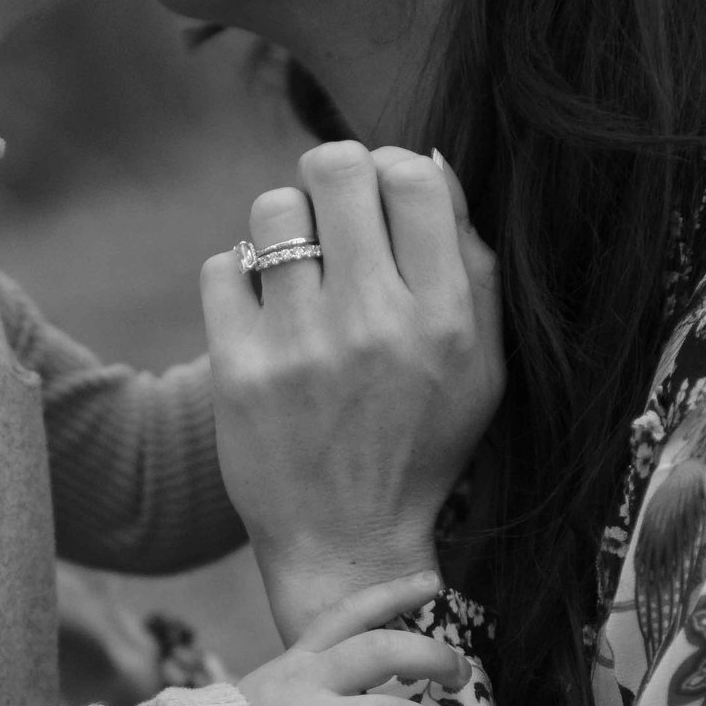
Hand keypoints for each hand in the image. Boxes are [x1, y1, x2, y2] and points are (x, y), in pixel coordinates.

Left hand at [203, 141, 504, 644]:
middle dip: (331, 181)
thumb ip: (473, 265)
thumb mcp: (482, 366)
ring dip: (283, 229)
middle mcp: (376, 324)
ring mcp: (302, 344)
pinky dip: (238, 279)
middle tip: (330, 219)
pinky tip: (261, 313)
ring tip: (294, 269)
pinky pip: (223, 265)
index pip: (415, 177)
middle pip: (337, 168)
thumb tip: (427, 162)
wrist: (348, 543)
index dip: (392, 168)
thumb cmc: (421, 444)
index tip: (381, 200)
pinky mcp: (238, 368)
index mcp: (445, 318)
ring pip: (273, 209)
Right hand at [235, 576, 470, 705]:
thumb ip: (312, 687)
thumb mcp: (269, 693)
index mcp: (297, 660)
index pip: (349, 614)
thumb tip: (366, 692)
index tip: (433, 582)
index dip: (394, 593)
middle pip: (383, 651)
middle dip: (432, 658)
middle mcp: (306, 684)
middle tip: (461, 674)